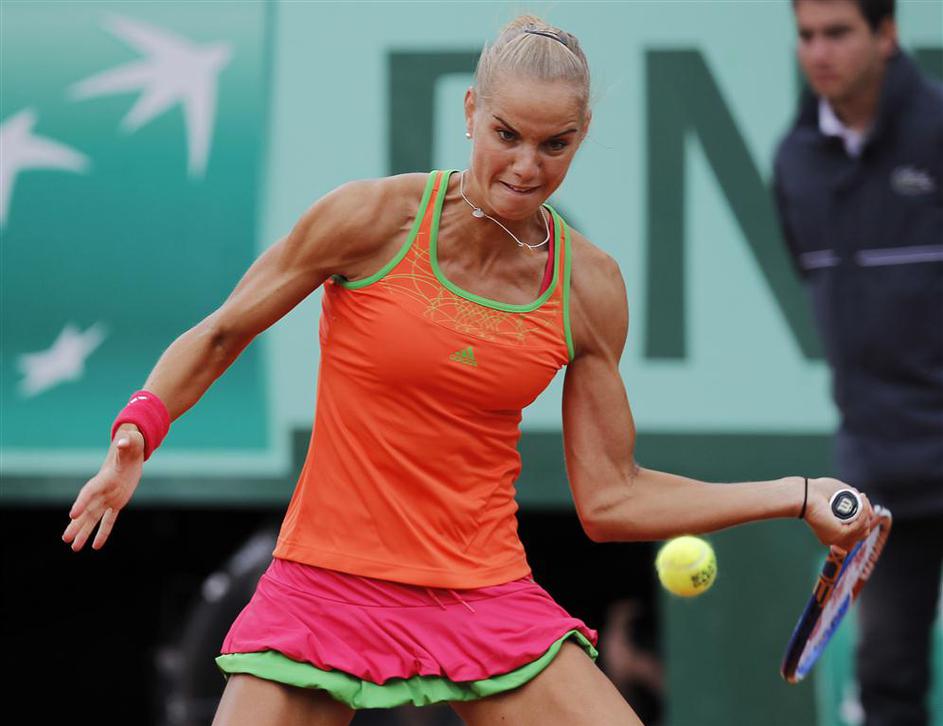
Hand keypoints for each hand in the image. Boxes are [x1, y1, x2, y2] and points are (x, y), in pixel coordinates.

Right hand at [62, 426, 144, 550]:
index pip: (90, 492)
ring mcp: (108, 498)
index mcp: (104, 478)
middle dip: (77, 524)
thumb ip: (126, 443)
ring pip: (94, 518)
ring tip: (73, 548)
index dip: (82, 502)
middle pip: (87, 510)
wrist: (130, 451)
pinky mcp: (117, 503)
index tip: (72, 515)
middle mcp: (102, 490)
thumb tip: (124, 441)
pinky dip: (103, 532)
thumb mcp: (131, 442)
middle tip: (65, 539)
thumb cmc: (129, 445)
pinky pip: (109, 520)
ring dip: (84, 532)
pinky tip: (95, 546)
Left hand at [802, 477, 873, 554]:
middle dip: (865, 515)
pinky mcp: (839, 535)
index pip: (857, 532)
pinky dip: (863, 514)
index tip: (861, 500)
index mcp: (833, 531)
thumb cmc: (818, 492)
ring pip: (863, 530)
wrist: (804, 494)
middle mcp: (834, 537)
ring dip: (865, 512)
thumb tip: (872, 514)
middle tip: (861, 497)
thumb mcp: (842, 496)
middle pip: (863, 532)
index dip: (863, 517)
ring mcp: (837, 538)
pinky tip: (860, 501)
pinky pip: (859, 527)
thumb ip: (857, 504)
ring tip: (860, 496)